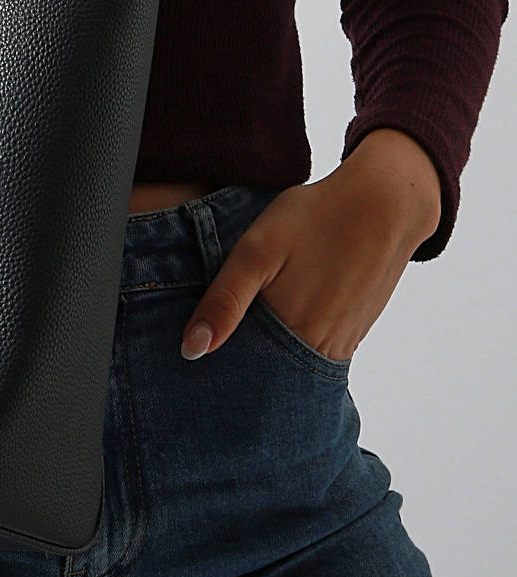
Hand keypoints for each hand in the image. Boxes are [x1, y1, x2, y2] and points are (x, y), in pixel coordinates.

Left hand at [179, 129, 443, 360]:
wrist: (386, 204)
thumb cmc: (316, 219)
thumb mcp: (256, 250)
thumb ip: (224, 301)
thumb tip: (191, 350)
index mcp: (289, 333)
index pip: (239, 370)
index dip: (216, 358)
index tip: (197, 344)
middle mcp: (317, 351)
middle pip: (265, 373)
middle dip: (239, 360)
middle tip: (226, 326)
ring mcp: (339, 345)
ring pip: (289, 366)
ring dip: (266, 352)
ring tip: (252, 318)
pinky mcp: (352, 335)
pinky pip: (312, 354)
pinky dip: (291, 343)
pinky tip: (282, 314)